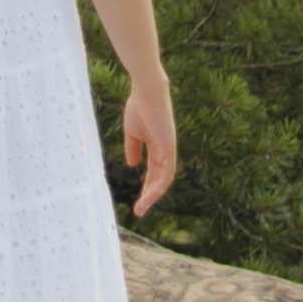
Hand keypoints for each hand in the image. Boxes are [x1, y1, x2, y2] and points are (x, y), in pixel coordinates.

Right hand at [118, 75, 179, 220]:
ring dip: (153, 195)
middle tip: (139, 211)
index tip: (139, 202)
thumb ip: (133, 148)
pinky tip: (149, 195)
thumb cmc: (139, 106)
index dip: (147, 186)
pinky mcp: (169, 147)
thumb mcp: (132, 132)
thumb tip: (133, 165)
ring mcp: (169, 149)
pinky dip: (158, 185)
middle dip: (150, 195)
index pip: (154, 171)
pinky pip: (167, 172)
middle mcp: (166, 150)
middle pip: (160, 178)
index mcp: (157, 146)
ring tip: (141, 209)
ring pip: (164, 179)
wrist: (146, 90)